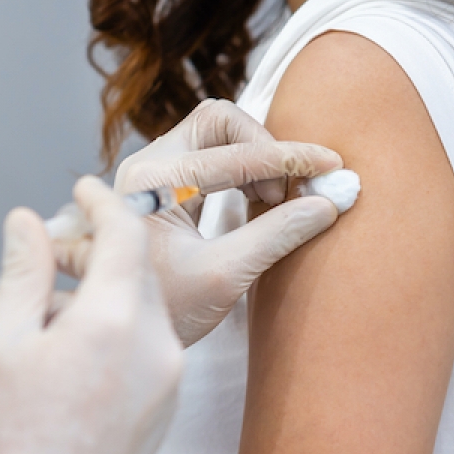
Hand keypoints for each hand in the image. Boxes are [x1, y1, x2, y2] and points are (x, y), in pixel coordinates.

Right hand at [0, 178, 181, 453]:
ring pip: (146, 312)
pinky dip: (119, 332)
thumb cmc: (3, 445)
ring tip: (55, 305)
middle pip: (140, 271)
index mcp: (113, 320)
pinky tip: (73, 353)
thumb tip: (28, 222)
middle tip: (61, 243)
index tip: (82, 188)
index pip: (125, 233)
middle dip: (106, 247)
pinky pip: (149, 350)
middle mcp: (157, 347)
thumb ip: (22, 273)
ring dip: (109, 294)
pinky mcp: (165, 416)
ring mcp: (168, 385)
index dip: (103, 202)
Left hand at [56, 100, 343, 344]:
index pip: (236, 153)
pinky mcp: (161, 185)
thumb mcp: (223, 276)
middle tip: (286, 193)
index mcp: (154, 182)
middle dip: (263, 146)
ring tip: (274, 203)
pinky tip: (259, 202)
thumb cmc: (163, 309)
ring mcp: (151, 172)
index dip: (290, 159)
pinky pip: (208, 154)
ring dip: (254, 157)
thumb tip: (327, 204)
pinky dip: (241, 169)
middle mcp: (146, 165)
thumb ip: (275, 235)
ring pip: (214, 134)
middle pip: (218, 121)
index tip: (332, 166)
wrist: (120, 332)